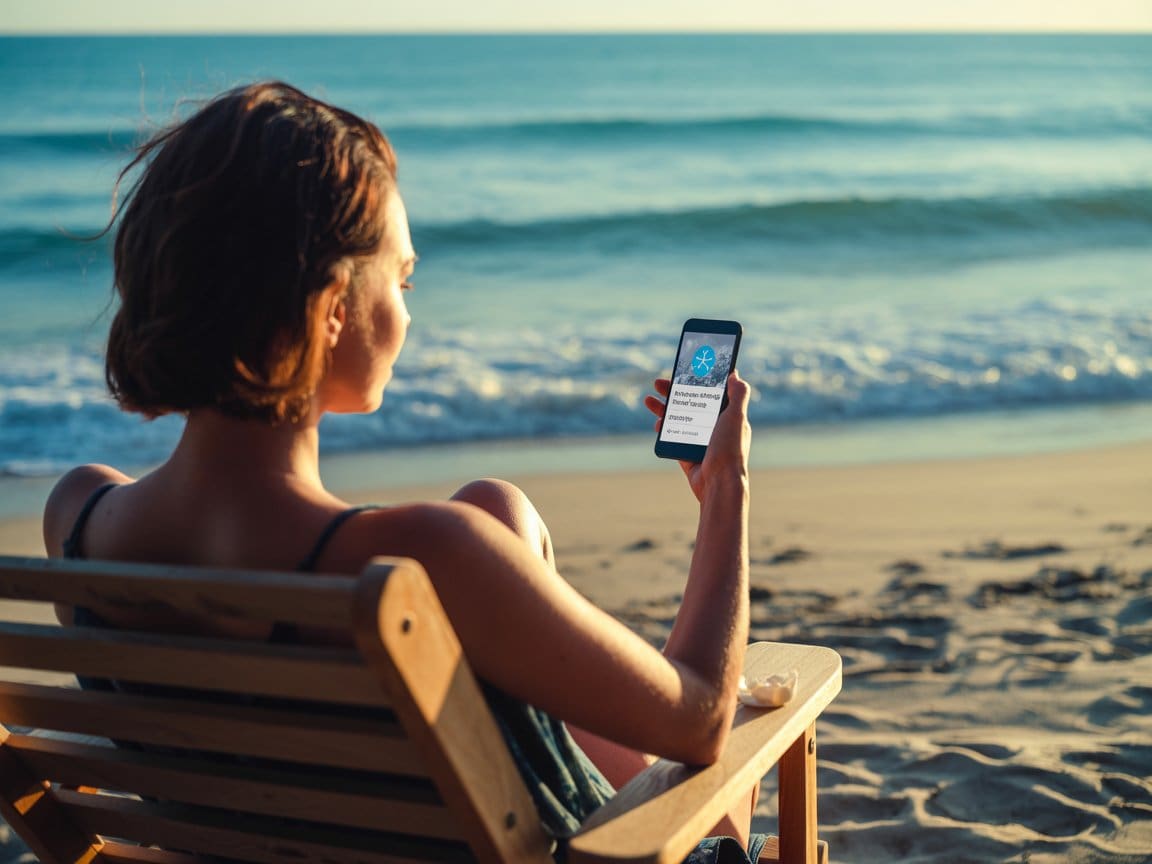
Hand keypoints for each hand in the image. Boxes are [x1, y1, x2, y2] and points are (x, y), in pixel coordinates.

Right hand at [645, 371, 751, 502]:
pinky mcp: (687, 452)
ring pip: (678, 418)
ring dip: (663, 407)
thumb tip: (735, 374)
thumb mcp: (737, 418)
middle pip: (690, 402)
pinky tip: (657, 424)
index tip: (684, 369)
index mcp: (727, 415)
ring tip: (648, 399)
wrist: (718, 484)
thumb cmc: (730, 450)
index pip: (711, 391)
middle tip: (658, 382)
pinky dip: (663, 429)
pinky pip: (672, 436)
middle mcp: (713, 426)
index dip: (698, 379)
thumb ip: (738, 395)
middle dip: (674, 391)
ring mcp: (699, 439)